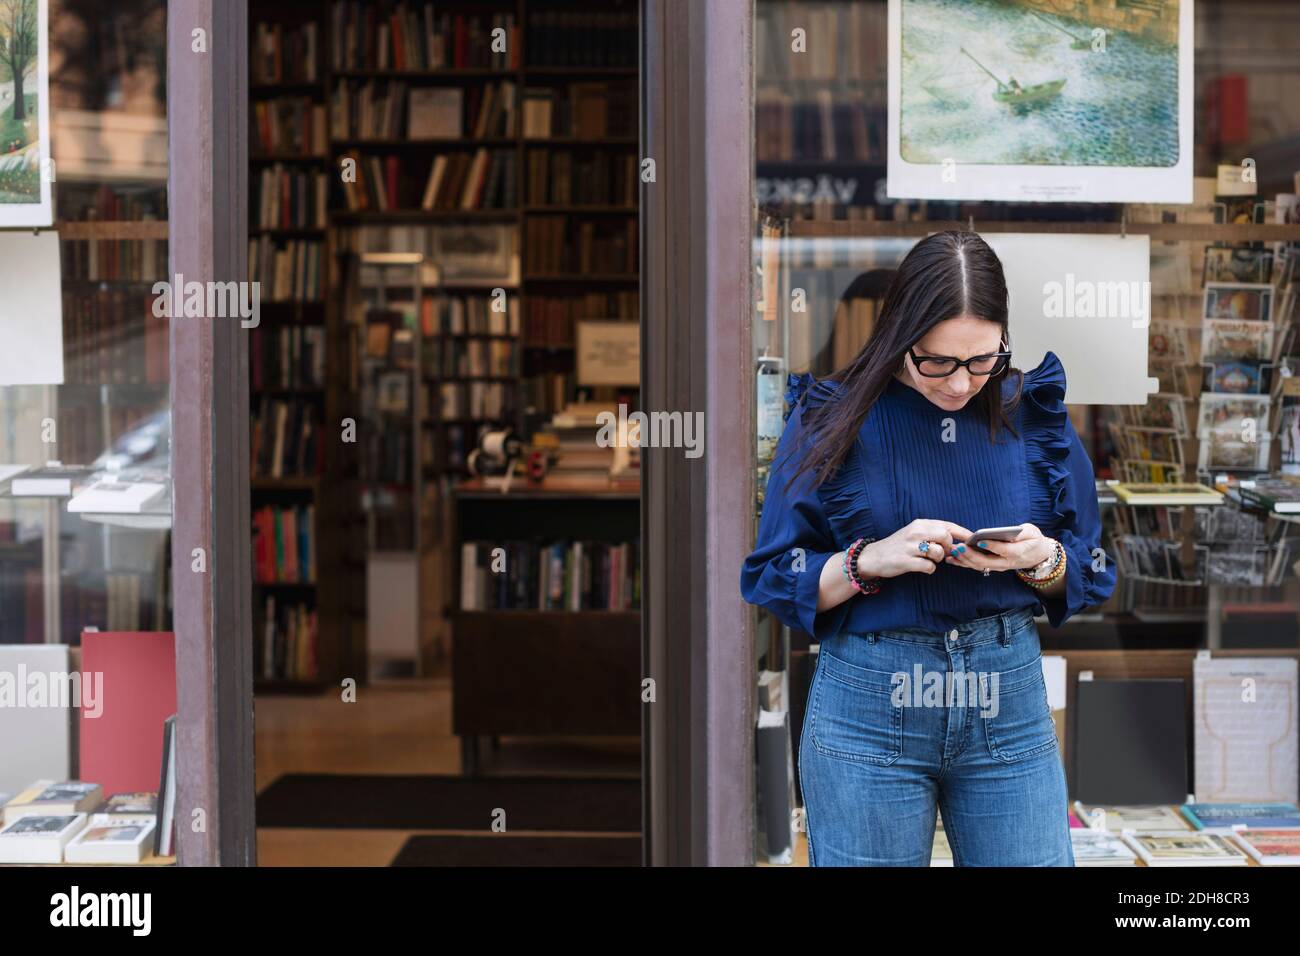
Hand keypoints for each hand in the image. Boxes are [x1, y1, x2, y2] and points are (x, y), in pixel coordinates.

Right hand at [859, 518, 973, 578]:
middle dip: (948, 547)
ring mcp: (910, 546)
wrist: (874, 557)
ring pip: (938, 552)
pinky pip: (929, 566)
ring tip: (927, 559)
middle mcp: (915, 532)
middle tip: (942, 553)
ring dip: (937, 559)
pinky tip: (921, 567)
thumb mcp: (914, 533)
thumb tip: (957, 540)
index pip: (948, 525)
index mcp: (919, 523)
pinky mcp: (906, 561)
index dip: (963, 533)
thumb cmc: (898, 546)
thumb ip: (933, 533)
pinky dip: (929, 569)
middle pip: (946, 537)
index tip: (972, 540)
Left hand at [945, 523, 1055, 574]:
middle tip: (958, 547)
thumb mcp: (1032, 532)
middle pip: (987, 562)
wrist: (1038, 555)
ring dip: (965, 561)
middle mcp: (1007, 562)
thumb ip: (1021, 533)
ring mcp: (999, 566)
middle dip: (971, 555)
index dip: (992, 546)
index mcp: (1019, 552)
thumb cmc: (1034, 540)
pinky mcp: (993, 566)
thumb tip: (1007, 531)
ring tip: (952, 552)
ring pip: (980, 566)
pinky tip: (952, 559)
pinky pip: (977, 566)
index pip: (1004, 550)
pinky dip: (964, 563)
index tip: (979, 541)